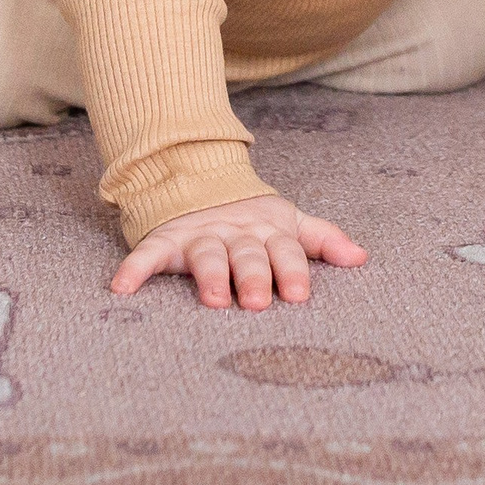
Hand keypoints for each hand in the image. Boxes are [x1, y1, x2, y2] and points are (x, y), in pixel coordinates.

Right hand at [109, 193, 367, 309]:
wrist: (198, 182)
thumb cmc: (252, 220)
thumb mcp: (288, 223)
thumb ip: (323, 239)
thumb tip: (363, 257)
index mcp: (268, 231)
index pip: (286, 250)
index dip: (292, 270)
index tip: (298, 295)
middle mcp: (235, 233)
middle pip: (247, 255)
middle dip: (253, 276)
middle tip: (257, 302)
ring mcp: (200, 235)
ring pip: (207, 255)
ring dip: (209, 276)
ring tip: (213, 299)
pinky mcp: (166, 239)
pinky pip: (148, 254)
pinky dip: (134, 269)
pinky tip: (121, 289)